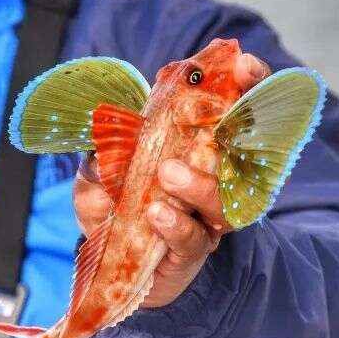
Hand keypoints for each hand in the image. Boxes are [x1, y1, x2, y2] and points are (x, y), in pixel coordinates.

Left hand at [73, 54, 269, 307]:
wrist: (119, 273)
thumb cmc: (118, 216)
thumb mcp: (96, 184)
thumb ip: (96, 163)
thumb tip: (95, 145)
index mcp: (194, 149)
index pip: (228, 109)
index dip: (242, 85)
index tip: (241, 64)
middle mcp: (212, 179)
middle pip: (243, 146)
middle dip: (243, 118)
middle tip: (221, 112)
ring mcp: (207, 216)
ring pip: (222, 197)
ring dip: (198, 182)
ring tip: (168, 173)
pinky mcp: (195, 250)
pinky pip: (194, 236)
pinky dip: (176, 224)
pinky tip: (158, 213)